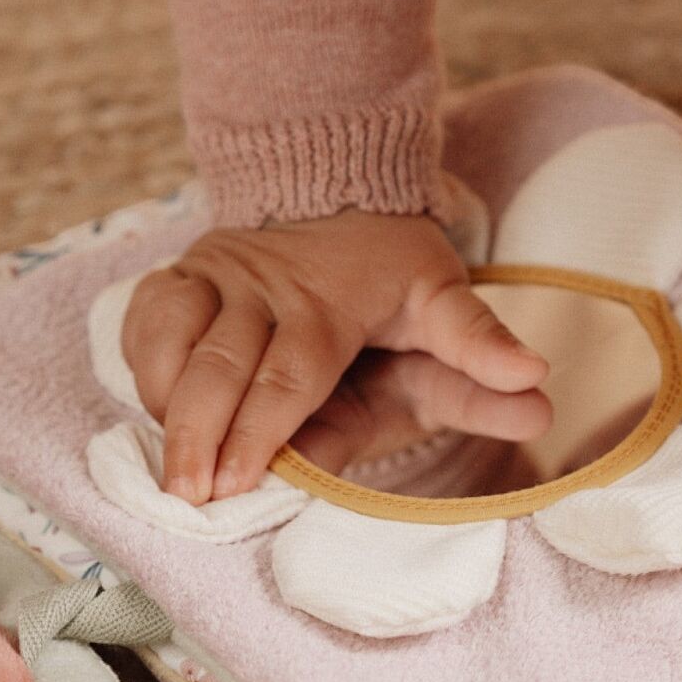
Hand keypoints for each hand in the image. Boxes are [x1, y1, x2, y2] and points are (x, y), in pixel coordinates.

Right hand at [122, 208, 551, 502]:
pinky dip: (144, 365)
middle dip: (198, 436)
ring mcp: (214, 275)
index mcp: (327, 302)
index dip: (261, 430)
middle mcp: (262, 285)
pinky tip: (153, 413)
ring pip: (173, 340)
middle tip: (188, 496)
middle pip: (220, 367)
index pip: (289, 375)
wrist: (337, 186)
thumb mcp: (445, 299)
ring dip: (165, 405)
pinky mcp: (179, 273)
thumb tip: (537, 385)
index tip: (240, 482)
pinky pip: (146, 320)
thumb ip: (480, 347)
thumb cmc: (393, 267)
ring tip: (166, 471)